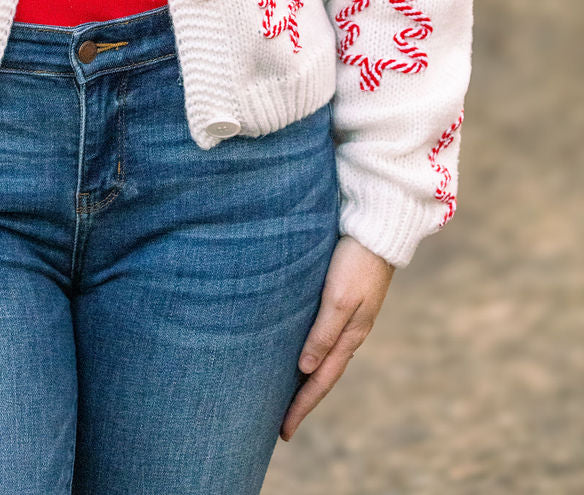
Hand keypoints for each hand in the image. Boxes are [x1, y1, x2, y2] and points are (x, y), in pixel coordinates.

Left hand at [280, 235, 394, 440]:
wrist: (378, 229)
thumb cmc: (355, 262)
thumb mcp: (338, 299)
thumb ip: (323, 333)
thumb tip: (305, 369)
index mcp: (350, 336)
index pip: (321, 381)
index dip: (302, 405)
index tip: (283, 431)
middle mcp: (350, 333)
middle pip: (323, 375)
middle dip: (303, 400)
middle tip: (281, 425)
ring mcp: (349, 319)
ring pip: (325, 359)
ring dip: (307, 380)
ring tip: (287, 395)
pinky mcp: (345, 302)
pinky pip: (325, 339)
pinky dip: (312, 354)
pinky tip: (301, 354)